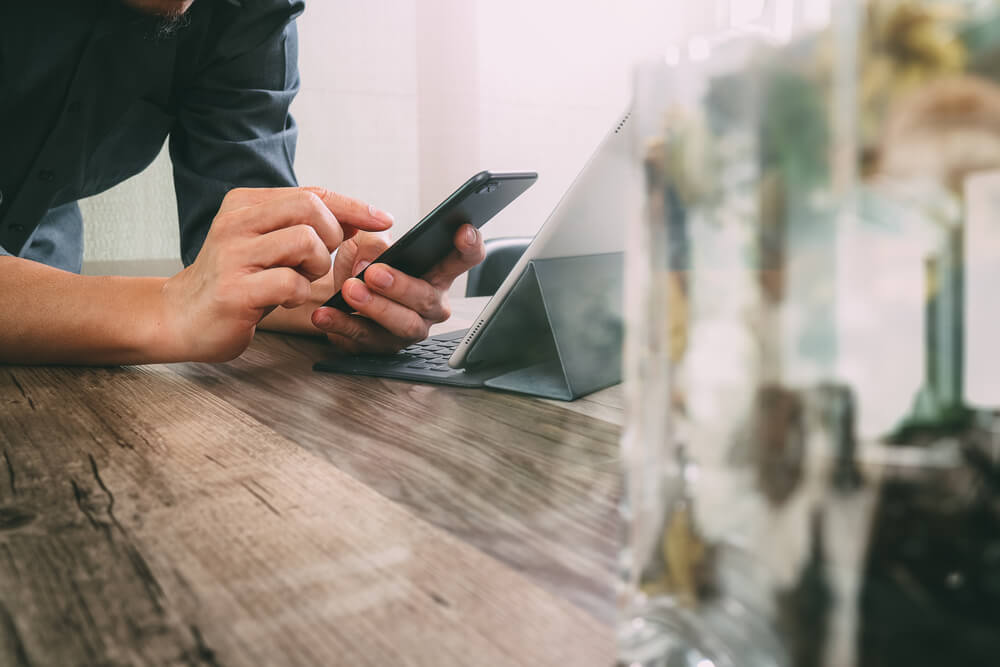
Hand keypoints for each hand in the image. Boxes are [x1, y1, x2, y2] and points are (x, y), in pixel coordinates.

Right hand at [160, 186, 392, 361]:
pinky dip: (300, 293)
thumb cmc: (235, 282)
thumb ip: (305, 228)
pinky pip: (290, 282)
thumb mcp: (268, 245)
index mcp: (245, 205)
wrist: (179, 317)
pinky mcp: (235, 290)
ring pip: (305, 241)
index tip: (383, 219)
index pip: (312, 193)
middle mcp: (236, 222)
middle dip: (333, 236)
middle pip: (311, 208)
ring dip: (317, 266)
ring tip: (300, 279)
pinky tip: (285, 298)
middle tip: (319, 261)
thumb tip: (358, 217)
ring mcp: (233, 255)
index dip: (354, 206)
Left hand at [310, 224, 486, 353]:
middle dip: (401, 286)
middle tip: (376, 273)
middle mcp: (430, 304)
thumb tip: (370, 260)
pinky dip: (342, 324)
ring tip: (350, 291)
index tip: (463, 231)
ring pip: (403, 324)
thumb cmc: (362, 265)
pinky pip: (364, 338)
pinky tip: (325, 314)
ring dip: (376, 307)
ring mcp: (409, 329)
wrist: (334, 295)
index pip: (465, 258)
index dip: (470, 246)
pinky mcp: (382, 347)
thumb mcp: (364, 242)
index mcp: (437, 272)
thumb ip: (371, 242)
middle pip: (427, 298)